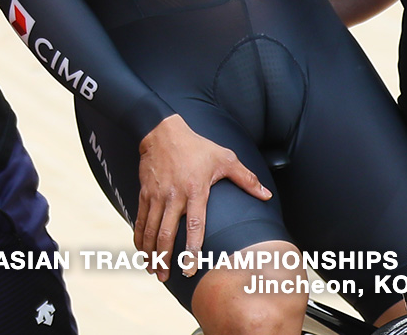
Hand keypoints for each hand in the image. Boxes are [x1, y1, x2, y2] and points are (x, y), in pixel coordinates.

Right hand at [134, 115, 271, 279]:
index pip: (194, 226)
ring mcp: (156, 195)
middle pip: (167, 233)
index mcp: (195, 191)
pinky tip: (141, 250)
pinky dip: (140, 236)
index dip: (192, 249)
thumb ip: (246, 178)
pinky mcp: (144, 192)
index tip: (191, 267)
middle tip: (166, 276)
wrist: (160, 130)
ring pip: (151, 229)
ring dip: (151, 252)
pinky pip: (140, 218)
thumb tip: (266, 195)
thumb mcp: (225, 158)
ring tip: (154, 269)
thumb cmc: (196, 145)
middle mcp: (173, 196)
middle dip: (165, 258)